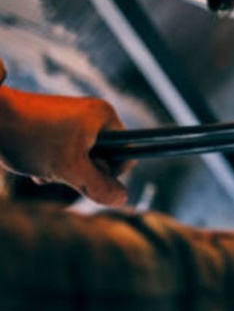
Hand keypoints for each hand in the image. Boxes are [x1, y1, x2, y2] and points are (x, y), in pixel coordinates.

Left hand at [0, 87, 131, 205]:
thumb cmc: (31, 138)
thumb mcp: (70, 170)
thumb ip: (99, 187)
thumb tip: (121, 198)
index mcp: (104, 116)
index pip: (126, 152)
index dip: (110, 171)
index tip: (86, 174)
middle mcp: (92, 112)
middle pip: (102, 156)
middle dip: (82, 172)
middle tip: (60, 171)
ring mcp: (72, 116)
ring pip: (80, 156)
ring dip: (64, 169)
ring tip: (43, 168)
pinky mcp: (53, 122)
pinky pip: (64, 149)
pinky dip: (52, 161)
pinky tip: (34, 164)